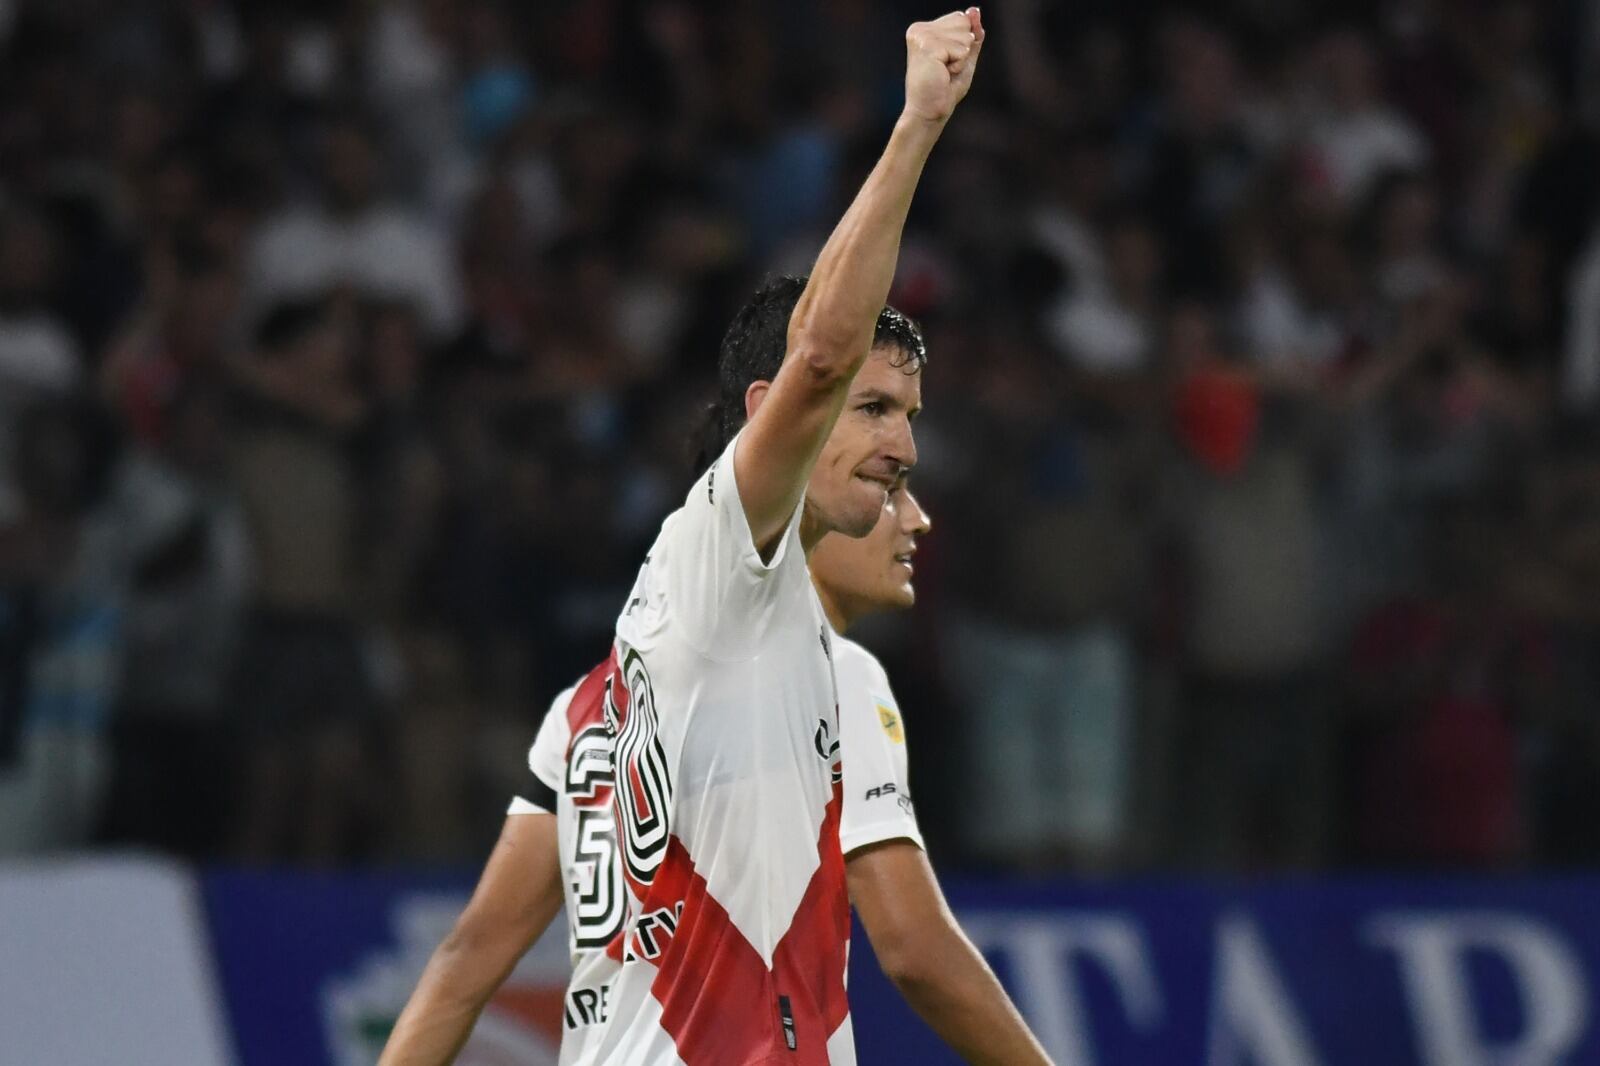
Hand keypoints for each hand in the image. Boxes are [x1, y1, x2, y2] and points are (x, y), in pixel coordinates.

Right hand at [903, 8, 984, 124]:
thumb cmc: (943, 89)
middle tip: (944, 69)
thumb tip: (974, 11)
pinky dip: (958, 65)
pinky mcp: (928, 47)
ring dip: (960, 59)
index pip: (961, 18)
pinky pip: (962, 49)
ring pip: (964, 35)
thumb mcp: (964, 57)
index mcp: (923, 29)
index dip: (963, 43)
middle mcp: (919, 29)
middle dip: (963, 49)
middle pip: (964, 22)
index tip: (945, 63)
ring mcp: (922, 36)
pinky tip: (942, 74)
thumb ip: (971, 34)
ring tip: (943, 72)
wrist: (928, 112)